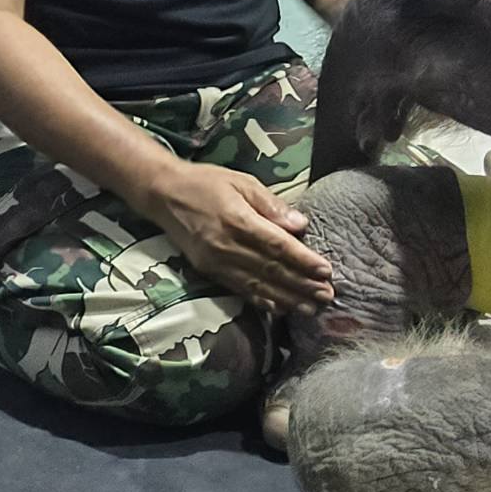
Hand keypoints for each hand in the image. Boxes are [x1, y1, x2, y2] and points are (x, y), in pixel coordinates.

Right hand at [131, 160, 334, 314]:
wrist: (163, 195)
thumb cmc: (207, 183)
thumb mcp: (242, 183)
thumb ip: (271, 205)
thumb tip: (301, 225)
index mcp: (238, 221)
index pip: (277, 247)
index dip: (303, 262)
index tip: (326, 272)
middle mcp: (226, 246)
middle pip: (271, 271)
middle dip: (302, 286)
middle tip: (327, 297)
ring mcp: (216, 263)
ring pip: (258, 286)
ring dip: (287, 299)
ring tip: (311, 308)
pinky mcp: (209, 272)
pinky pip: (240, 290)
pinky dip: (262, 301)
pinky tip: (280, 309)